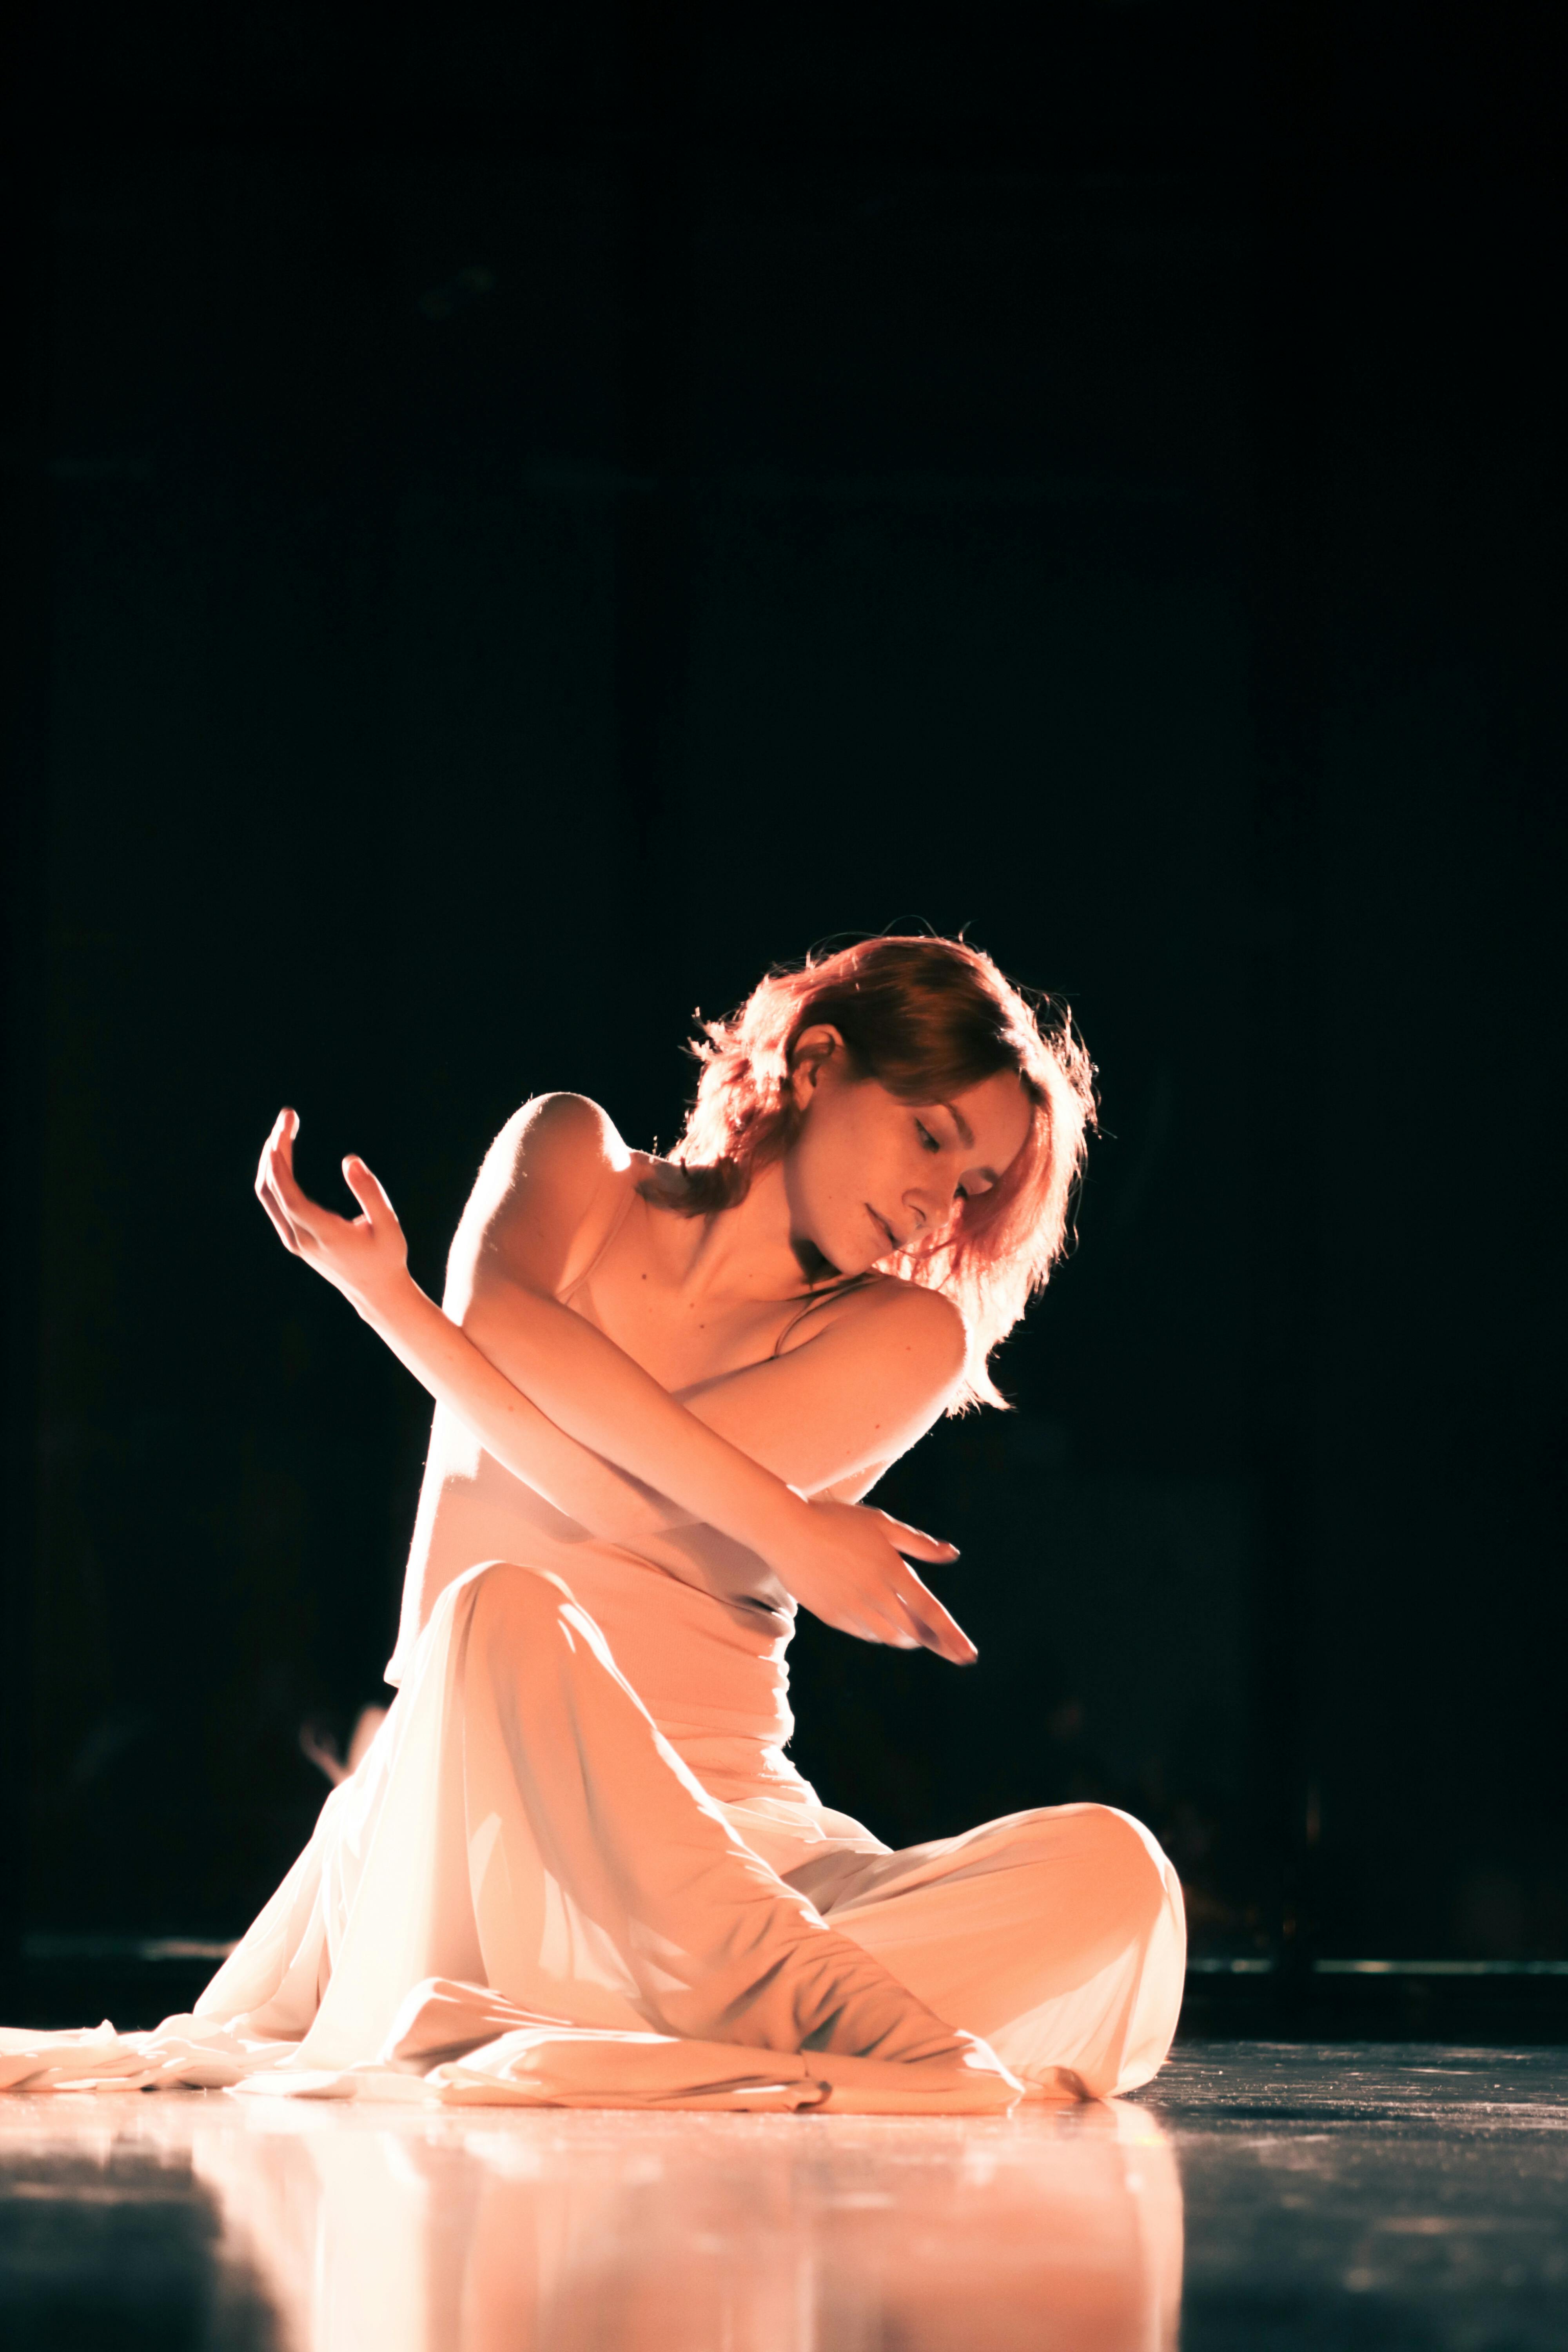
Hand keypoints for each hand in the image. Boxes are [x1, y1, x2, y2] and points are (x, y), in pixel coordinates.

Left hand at [254, 1109, 408, 1317]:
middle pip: (271, 1189)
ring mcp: (294, 1240)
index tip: (278, 1136)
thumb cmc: (387, 1257)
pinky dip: (275, 1175)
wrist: (376, 1292)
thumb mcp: (388, 1224)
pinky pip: (274, 1201)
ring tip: (285, 1130)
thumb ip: (370, 1192)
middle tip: (288, 1116)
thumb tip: (349, 1160)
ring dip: (272, 1161)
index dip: (278, 1167)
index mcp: (322, 1234)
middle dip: (274, 1150)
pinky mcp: (294, 1238)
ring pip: (268, 1195)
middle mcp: (300, 1238)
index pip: (289, 1197)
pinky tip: (284, 1154)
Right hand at [768, 1496, 976, 1665]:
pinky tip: (882, 1625)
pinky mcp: (832, 1615)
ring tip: (914, 1635)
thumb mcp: (882, 1524)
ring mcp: (851, 1607)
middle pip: (912, 1631)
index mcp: (891, 1569)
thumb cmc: (837, 1521)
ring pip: (888, 1636)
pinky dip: (879, 1634)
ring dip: (905, 1638)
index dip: (951, 1636)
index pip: (929, 1611)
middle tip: (944, 1645)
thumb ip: (919, 1543)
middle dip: (931, 1641)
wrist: (787, 1530)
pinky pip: (864, 1633)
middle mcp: (874, 1593)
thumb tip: (951, 1553)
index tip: (969, 1656)